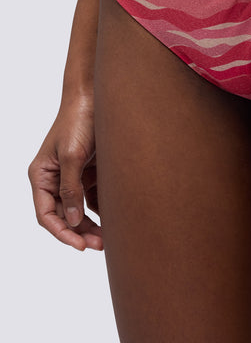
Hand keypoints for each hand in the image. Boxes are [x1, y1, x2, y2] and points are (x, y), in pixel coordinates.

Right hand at [27, 94, 102, 250]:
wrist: (98, 97)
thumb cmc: (78, 121)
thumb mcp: (72, 156)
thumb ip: (71, 188)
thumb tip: (71, 220)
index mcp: (41, 175)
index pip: (46, 214)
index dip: (62, 232)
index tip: (80, 245)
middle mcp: (55, 178)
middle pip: (65, 215)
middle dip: (80, 232)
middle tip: (100, 245)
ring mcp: (74, 175)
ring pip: (80, 209)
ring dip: (93, 224)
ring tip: (109, 237)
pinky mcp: (91, 171)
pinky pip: (95, 197)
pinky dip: (104, 209)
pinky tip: (116, 217)